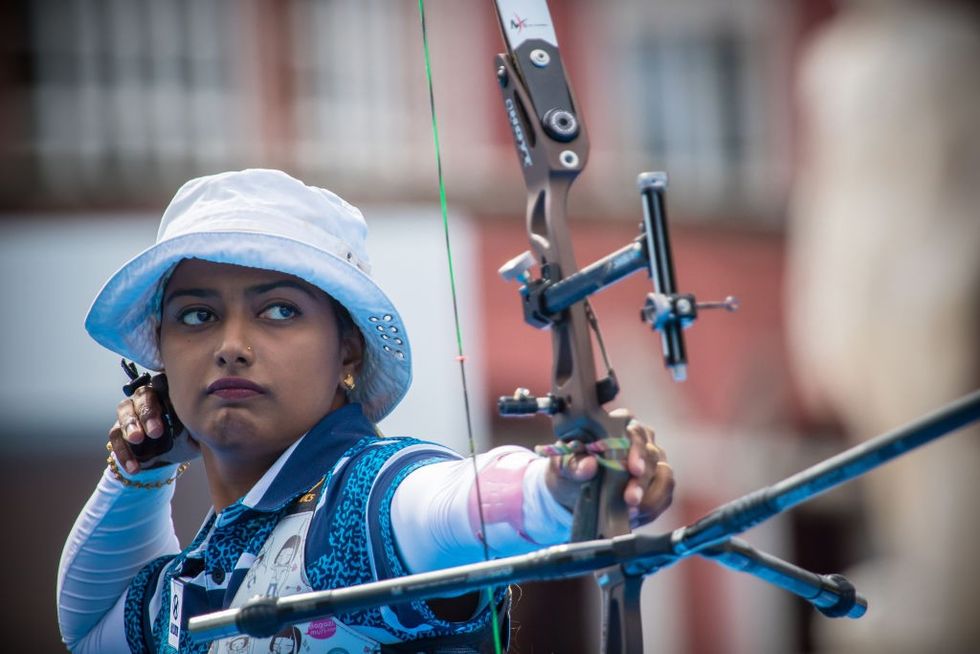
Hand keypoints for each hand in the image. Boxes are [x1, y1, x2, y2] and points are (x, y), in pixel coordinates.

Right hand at [108, 384, 198, 473]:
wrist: (174, 456)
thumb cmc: (190, 436)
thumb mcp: (197, 433)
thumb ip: (194, 424)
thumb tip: (195, 420)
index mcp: (169, 391)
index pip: (163, 383)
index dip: (165, 395)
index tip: (174, 411)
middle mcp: (147, 396)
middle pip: (142, 395)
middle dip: (147, 413)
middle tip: (155, 432)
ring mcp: (131, 411)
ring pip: (124, 411)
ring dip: (130, 426)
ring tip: (137, 440)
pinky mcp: (119, 429)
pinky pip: (115, 436)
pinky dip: (123, 452)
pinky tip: (134, 467)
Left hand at [544, 408, 673, 527]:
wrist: (573, 492)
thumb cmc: (570, 470)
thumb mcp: (563, 467)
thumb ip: (573, 465)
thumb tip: (589, 465)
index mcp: (618, 426)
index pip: (635, 431)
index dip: (636, 450)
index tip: (633, 469)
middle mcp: (641, 440)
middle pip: (652, 455)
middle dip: (642, 481)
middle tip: (631, 500)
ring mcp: (653, 462)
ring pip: (664, 476)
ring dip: (651, 497)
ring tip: (632, 512)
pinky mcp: (658, 483)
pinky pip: (665, 496)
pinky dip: (652, 508)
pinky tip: (636, 517)